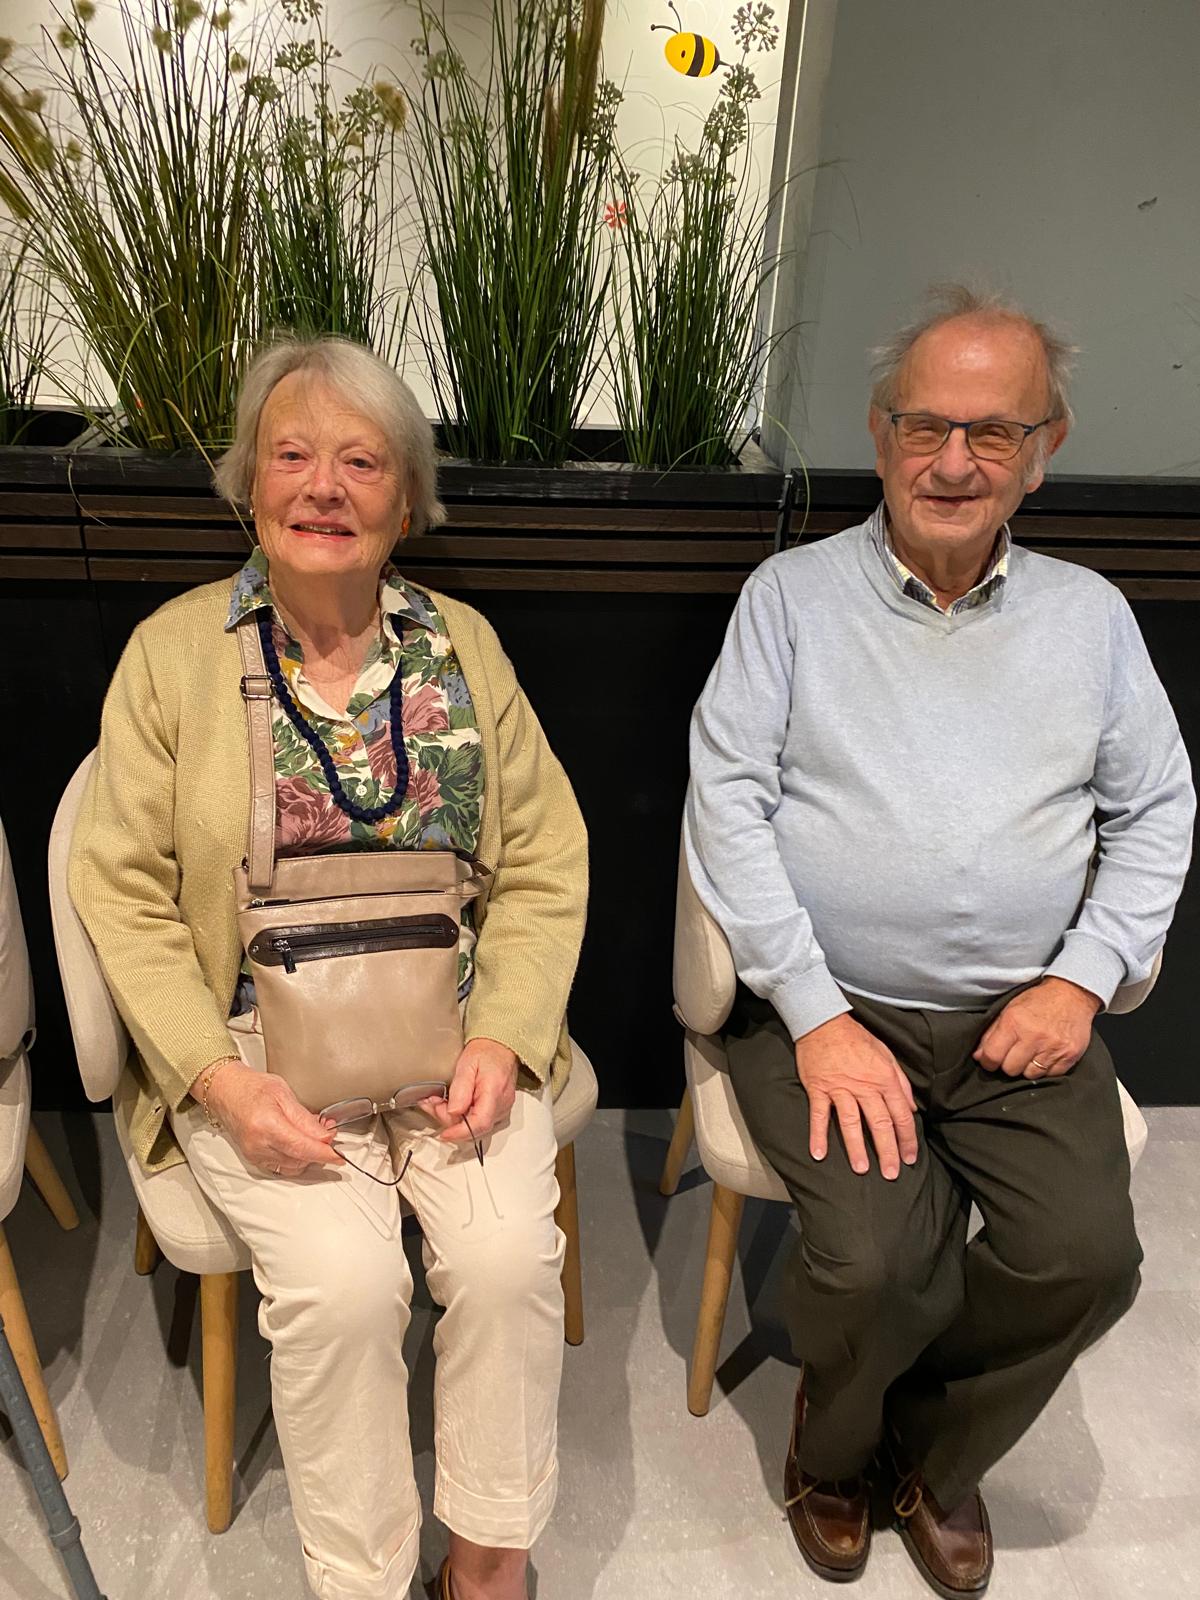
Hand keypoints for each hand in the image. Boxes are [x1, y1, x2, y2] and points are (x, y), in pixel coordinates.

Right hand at [195, 1060, 343, 1176]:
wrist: (226, 1092)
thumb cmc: (251, 1087)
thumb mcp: (283, 1093)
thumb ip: (304, 1118)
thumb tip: (325, 1136)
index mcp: (266, 1125)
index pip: (302, 1147)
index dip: (324, 1153)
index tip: (338, 1155)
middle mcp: (258, 1145)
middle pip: (299, 1159)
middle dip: (319, 1152)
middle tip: (329, 1136)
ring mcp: (254, 1154)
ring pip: (292, 1166)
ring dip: (308, 1156)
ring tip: (315, 1137)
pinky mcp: (253, 1159)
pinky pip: (281, 1166)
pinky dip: (295, 1159)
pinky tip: (300, 1145)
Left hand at [422, 1037, 519, 1146]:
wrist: (500, 1045)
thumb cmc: (485, 1051)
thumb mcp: (466, 1065)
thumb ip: (460, 1089)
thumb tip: (453, 1112)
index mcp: (494, 1092)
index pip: (479, 1123)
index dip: (460, 1132)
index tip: (445, 1134)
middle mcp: (502, 1104)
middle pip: (475, 1127)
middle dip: (450, 1121)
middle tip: (434, 1105)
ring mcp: (502, 1108)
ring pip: (476, 1126)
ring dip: (456, 1120)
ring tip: (440, 1103)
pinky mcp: (499, 1108)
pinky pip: (480, 1120)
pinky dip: (464, 1117)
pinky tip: (454, 1106)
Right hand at [794, 1014, 918, 1179]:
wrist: (824, 1021)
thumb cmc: (856, 1038)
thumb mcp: (886, 1054)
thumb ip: (900, 1082)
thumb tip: (911, 1108)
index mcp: (883, 1079)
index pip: (900, 1114)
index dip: (907, 1138)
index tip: (910, 1157)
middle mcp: (864, 1086)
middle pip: (879, 1123)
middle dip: (887, 1150)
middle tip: (891, 1174)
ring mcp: (839, 1088)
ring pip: (851, 1122)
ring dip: (856, 1147)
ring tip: (861, 1169)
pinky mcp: (818, 1088)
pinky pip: (818, 1115)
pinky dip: (817, 1135)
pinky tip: (818, 1154)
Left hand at [973, 977, 1100, 1079]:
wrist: (1072, 994)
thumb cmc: (1038, 1001)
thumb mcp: (1009, 1010)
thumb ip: (991, 1034)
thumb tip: (979, 1056)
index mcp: (1014, 1022)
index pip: (992, 1056)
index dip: (988, 1062)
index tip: (990, 1061)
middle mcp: (1033, 1036)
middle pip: (1011, 1069)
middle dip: (1009, 1064)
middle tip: (1014, 1054)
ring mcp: (1053, 1047)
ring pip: (1030, 1075)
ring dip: (1028, 1068)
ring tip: (1032, 1053)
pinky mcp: (1070, 1055)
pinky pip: (1051, 1075)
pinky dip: (1047, 1069)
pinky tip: (1047, 1054)